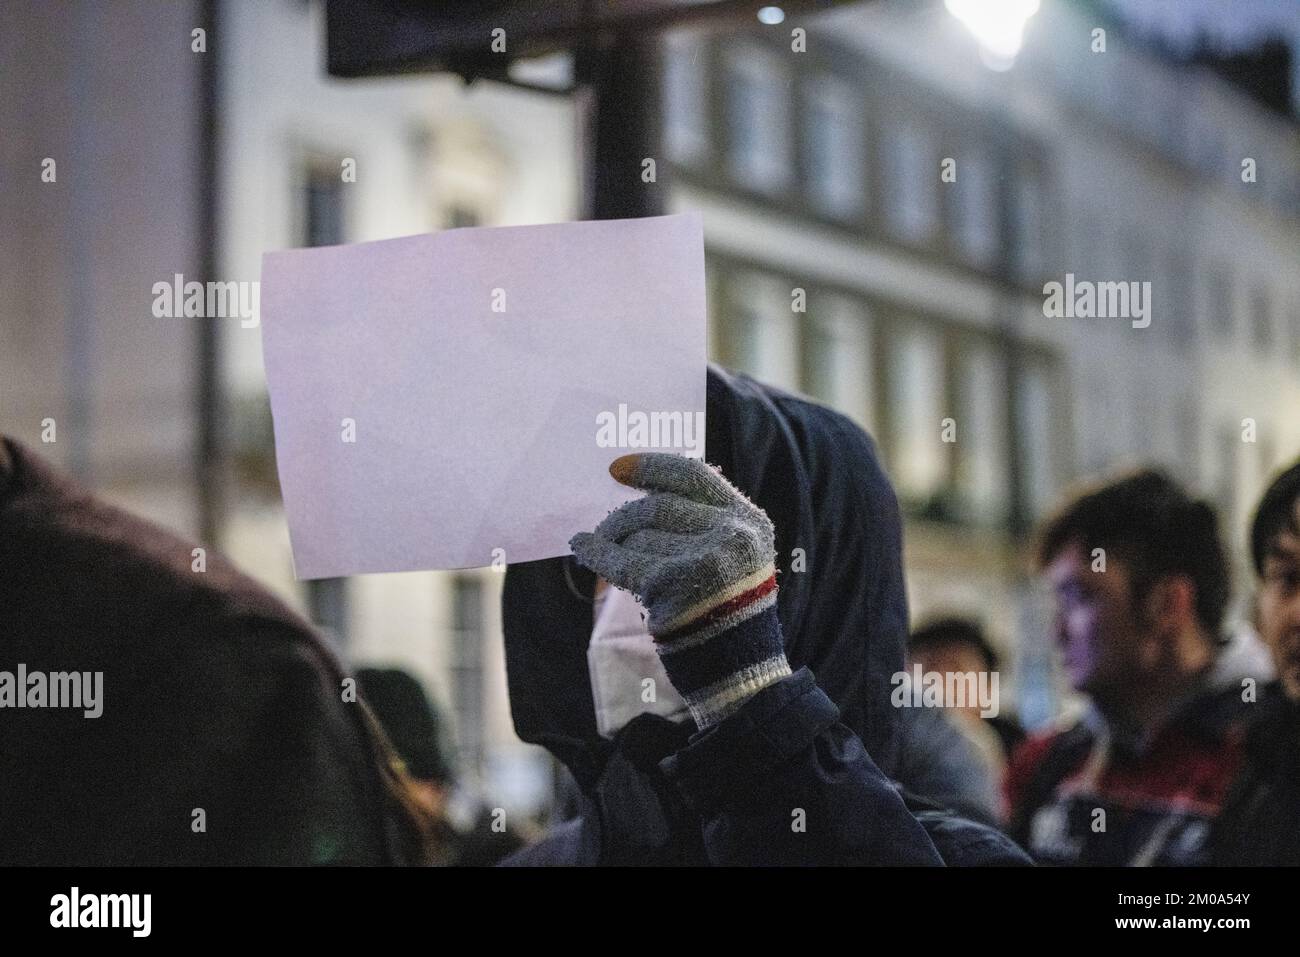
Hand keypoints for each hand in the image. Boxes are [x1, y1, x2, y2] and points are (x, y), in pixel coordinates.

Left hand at [569, 452, 775, 637]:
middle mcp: (732, 534)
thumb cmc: (725, 617)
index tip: (617, 469)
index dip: (652, 467)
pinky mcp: (672, 584)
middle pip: (658, 507)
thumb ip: (702, 526)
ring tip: (603, 553)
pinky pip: (622, 560)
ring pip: (639, 535)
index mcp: (750, 522)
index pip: (694, 475)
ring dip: (615, 545)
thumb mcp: (733, 562)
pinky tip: (582, 548)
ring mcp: (704, 558)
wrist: (738, 674)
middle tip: (605, 531)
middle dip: (623, 519)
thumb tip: (640, 495)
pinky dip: (597, 553)